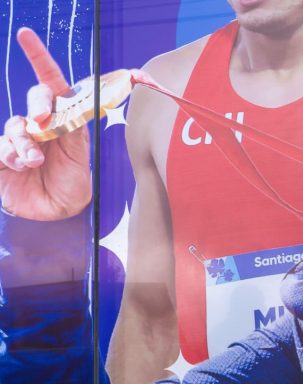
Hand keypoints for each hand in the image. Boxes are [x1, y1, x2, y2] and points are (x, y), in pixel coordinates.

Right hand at [0, 28, 91, 219]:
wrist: (58, 214)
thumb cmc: (72, 184)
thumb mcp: (80, 157)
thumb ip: (74, 130)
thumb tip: (68, 105)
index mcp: (64, 120)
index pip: (52, 83)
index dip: (38, 57)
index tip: (25, 35)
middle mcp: (41, 125)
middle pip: (36, 98)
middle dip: (39, 105)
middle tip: (42, 122)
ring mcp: (19, 139)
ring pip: (17, 125)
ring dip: (25, 142)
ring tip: (34, 161)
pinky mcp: (2, 156)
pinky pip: (1, 146)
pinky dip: (11, 155)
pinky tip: (21, 166)